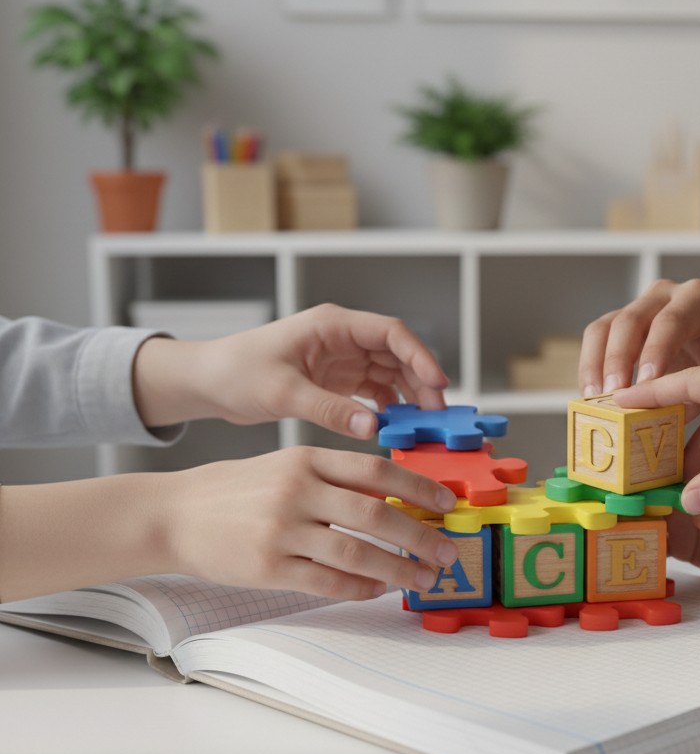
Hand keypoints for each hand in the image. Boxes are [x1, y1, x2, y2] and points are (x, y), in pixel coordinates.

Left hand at [135, 304, 448, 438]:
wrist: (208, 382)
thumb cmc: (236, 372)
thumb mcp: (282, 392)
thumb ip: (329, 409)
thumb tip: (372, 428)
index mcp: (331, 325)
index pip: (390, 333)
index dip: (419, 355)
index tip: (438, 383)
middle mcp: (341, 338)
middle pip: (397, 354)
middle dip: (421, 382)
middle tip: (436, 416)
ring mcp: (340, 359)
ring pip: (390, 373)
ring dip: (408, 397)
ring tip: (421, 425)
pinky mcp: (335, 380)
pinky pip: (373, 391)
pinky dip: (388, 408)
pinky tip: (395, 428)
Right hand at [164, 447, 458, 599]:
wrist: (173, 513)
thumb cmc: (235, 490)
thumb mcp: (284, 466)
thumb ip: (332, 477)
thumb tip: (393, 498)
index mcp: (306, 460)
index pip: (376, 471)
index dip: (418, 489)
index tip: (446, 503)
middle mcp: (297, 491)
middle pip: (375, 515)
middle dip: (420, 537)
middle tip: (446, 552)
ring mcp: (282, 530)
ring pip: (356, 554)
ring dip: (398, 570)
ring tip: (422, 579)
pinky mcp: (267, 567)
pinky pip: (326, 582)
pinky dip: (358, 589)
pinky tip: (377, 590)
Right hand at [578, 279, 699, 405]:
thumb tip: (668, 420)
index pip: (672, 320)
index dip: (655, 352)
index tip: (645, 386)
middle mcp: (665, 296)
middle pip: (629, 320)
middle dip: (618, 361)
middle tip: (615, 397)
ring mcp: (639, 308)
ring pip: (603, 328)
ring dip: (595, 365)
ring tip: (596, 400)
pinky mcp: (621, 326)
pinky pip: (597, 341)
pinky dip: (591, 369)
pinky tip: (594, 397)